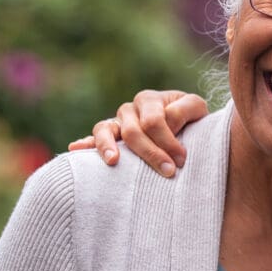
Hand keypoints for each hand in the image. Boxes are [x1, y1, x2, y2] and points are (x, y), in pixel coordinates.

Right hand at [67, 90, 208, 176]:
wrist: (184, 123)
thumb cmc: (190, 118)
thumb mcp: (196, 109)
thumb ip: (185, 110)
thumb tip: (168, 122)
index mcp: (150, 99)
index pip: (154, 121)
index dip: (168, 141)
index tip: (181, 160)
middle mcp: (130, 109)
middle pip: (133, 131)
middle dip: (151, 153)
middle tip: (168, 171)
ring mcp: (116, 122)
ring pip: (105, 130)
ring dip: (107, 146)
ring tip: (113, 161)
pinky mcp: (108, 136)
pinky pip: (93, 137)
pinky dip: (84, 143)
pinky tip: (76, 148)